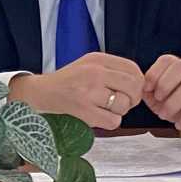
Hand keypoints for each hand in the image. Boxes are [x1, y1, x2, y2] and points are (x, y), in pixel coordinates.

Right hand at [8, 52, 147, 129]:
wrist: (41, 93)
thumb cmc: (68, 82)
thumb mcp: (89, 65)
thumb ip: (112, 70)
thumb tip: (139, 84)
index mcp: (97, 59)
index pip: (133, 69)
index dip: (138, 83)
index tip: (131, 90)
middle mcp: (94, 72)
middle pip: (133, 87)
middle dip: (133, 98)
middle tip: (123, 102)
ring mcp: (89, 91)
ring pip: (124, 105)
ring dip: (118, 111)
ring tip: (106, 108)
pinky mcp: (84, 110)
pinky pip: (113, 120)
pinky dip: (110, 122)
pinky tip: (99, 116)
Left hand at [144, 54, 180, 138]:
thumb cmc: (178, 101)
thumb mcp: (159, 94)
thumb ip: (148, 90)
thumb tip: (141, 89)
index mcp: (179, 68)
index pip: (167, 60)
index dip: (154, 73)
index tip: (147, 89)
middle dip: (165, 84)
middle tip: (157, 99)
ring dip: (173, 103)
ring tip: (163, 114)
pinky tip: (179, 124)